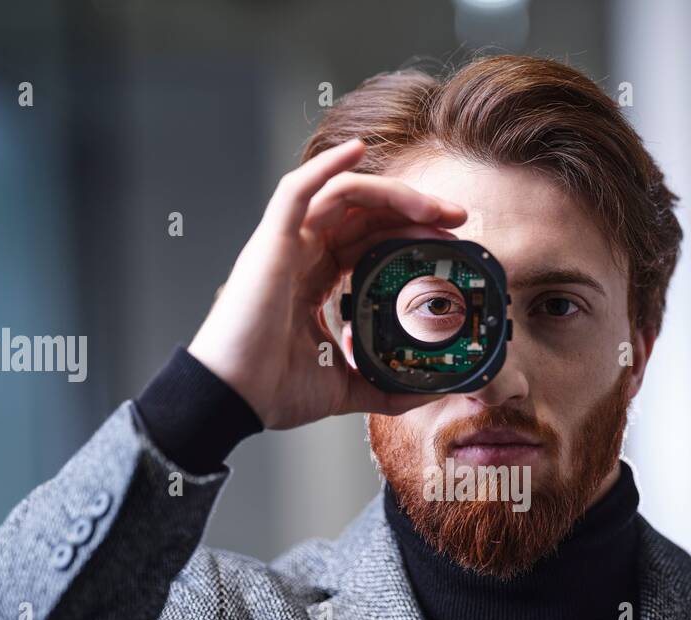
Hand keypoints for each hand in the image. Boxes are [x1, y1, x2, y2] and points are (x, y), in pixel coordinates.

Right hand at [187, 137, 467, 429]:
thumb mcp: (347, 386)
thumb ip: (386, 386)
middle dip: (414, 210)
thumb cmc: (274, 390)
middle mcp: (303, 256)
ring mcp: (286, 245)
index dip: (410, 236)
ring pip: (343, 196)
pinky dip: (328, 166)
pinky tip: (358, 150)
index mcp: (316, 282)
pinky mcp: (270, 242)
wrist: (234, 399)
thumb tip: (429, 392)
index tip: (450, 245)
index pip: (370, 242)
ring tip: (432, 206)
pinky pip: (297, 189)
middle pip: (365, 215)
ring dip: (391, 193)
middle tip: (456, 219)